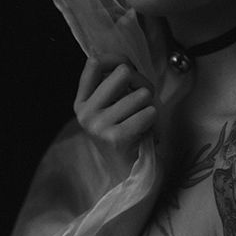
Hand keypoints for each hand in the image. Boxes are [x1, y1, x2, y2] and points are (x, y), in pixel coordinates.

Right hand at [74, 53, 156, 180]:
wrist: (130, 177)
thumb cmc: (128, 135)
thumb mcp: (113, 108)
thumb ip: (114, 85)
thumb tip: (125, 63)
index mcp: (81, 103)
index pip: (94, 63)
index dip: (118, 59)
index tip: (130, 70)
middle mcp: (85, 113)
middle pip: (123, 72)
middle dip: (142, 83)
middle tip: (143, 102)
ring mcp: (98, 126)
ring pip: (141, 94)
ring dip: (150, 107)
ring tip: (143, 124)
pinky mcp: (116, 138)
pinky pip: (149, 113)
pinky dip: (154, 122)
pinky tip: (146, 134)